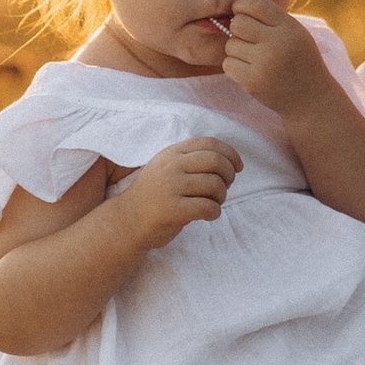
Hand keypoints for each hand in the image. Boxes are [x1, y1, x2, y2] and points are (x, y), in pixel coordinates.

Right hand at [112, 136, 241, 252]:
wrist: (127, 221)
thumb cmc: (154, 196)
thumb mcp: (167, 168)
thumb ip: (190, 160)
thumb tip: (228, 160)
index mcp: (172, 154)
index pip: (209, 143)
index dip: (230, 153)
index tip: (237, 167)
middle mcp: (171, 166)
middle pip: (216, 161)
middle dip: (229, 175)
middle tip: (225, 188)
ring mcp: (170, 187)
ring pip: (215, 185)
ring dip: (221, 197)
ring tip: (213, 203)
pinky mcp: (172, 209)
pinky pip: (207, 207)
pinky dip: (214, 212)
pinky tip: (208, 215)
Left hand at [218, 0, 330, 118]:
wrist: (311, 98)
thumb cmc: (300, 61)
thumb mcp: (296, 33)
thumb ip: (272, 19)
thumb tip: (237, 8)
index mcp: (289, 27)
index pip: (255, 5)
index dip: (242, 5)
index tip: (241, 12)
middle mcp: (276, 43)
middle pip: (238, 24)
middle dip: (238, 29)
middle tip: (247, 38)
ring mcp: (264, 63)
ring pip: (230, 45)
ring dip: (237, 50)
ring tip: (253, 58)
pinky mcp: (253, 82)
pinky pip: (228, 64)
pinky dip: (234, 66)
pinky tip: (249, 70)